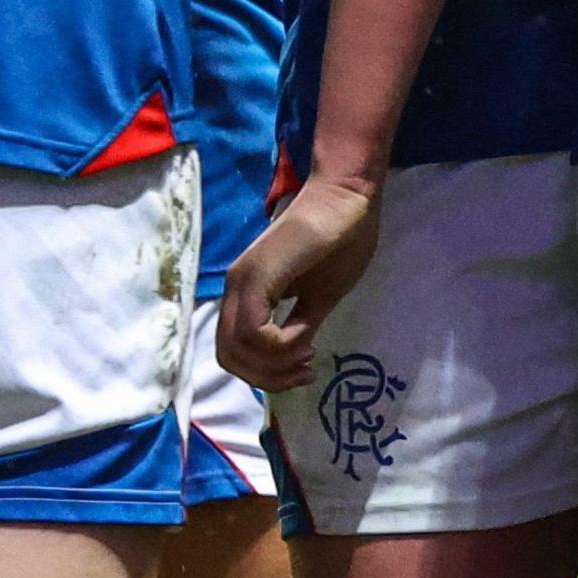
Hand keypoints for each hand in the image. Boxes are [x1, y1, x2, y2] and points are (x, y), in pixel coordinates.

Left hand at [218, 178, 381, 391]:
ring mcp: (242, 281)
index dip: (265, 374)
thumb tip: (290, 358)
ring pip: (237, 349)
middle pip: (229, 357)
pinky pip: (253, 331)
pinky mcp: (256, 275)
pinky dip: (279, 346)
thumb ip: (298, 326)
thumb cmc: (340, 242)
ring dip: (275, 365)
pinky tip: (305, 339)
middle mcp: (235, 288)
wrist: (348, 200)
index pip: (234, 351)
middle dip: (267, 377)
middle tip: (304, 370)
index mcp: (246, 293)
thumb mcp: (318, 298)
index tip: (304, 366)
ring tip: (307, 354)